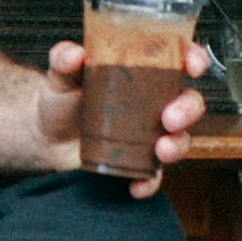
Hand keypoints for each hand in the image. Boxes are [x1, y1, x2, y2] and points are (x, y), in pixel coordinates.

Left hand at [38, 36, 207, 197]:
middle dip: (188, 110)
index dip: (195, 58)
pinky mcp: (140, 160)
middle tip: (169, 118)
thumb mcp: (61, 76)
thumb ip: (64, 61)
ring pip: (181, 138)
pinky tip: (137, 185)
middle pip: (189, 102)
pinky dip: (151, 182)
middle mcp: (154, 102)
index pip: (179, 59)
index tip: (194, 65)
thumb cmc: (62, 99)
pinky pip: (154, 175)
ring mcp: (150, 133)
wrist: (46, 135)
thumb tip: (73, 54)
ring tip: (161, 150)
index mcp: (143, 72)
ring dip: (178, 146)